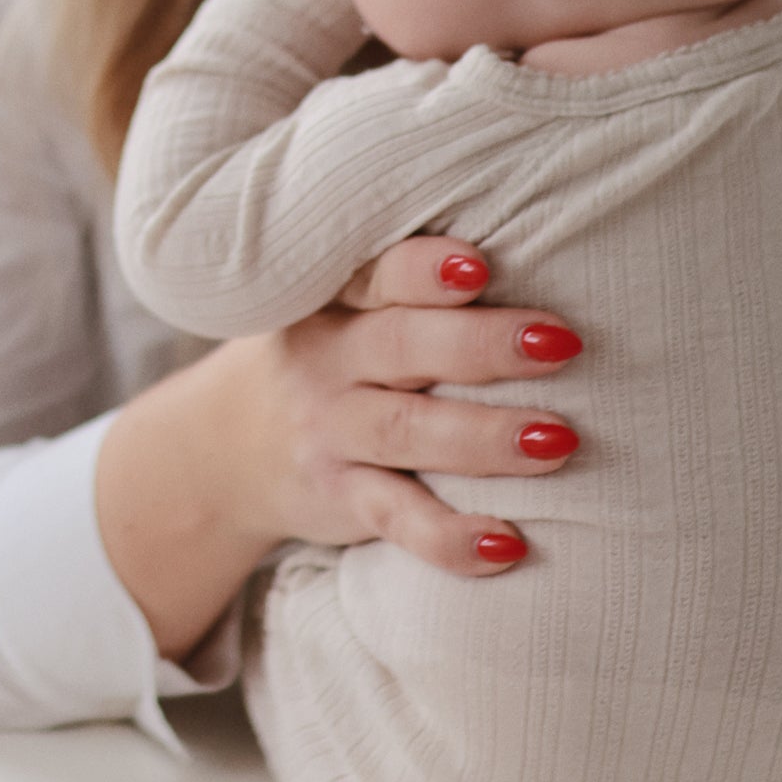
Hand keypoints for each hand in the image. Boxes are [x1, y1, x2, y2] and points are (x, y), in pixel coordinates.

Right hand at [96, 237, 580, 660]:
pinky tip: (508, 546)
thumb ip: (411, 281)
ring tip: (559, 441)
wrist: (218, 452)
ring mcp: (330, 434)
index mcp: (334, 300)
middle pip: (401, 348)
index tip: (480, 265)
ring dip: (484, 439)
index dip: (424, 270)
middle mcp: (329, 362)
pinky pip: (394, 519)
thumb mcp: (340, 306)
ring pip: (406, 433)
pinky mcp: (340, 498)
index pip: (375, 275)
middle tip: (562, 343)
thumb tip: (551, 235)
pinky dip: (448, 537)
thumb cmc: (324, 357)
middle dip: (481, 345)